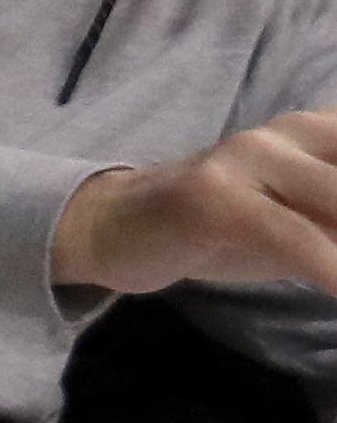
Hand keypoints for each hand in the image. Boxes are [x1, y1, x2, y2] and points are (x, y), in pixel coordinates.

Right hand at [53, 117, 336, 298]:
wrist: (108, 227)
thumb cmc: (215, 231)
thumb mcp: (298, 221)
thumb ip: (335, 221)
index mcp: (315, 131)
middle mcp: (288, 132)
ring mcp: (248, 159)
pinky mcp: (214, 197)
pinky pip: (292, 236)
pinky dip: (327, 267)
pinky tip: (335, 291)